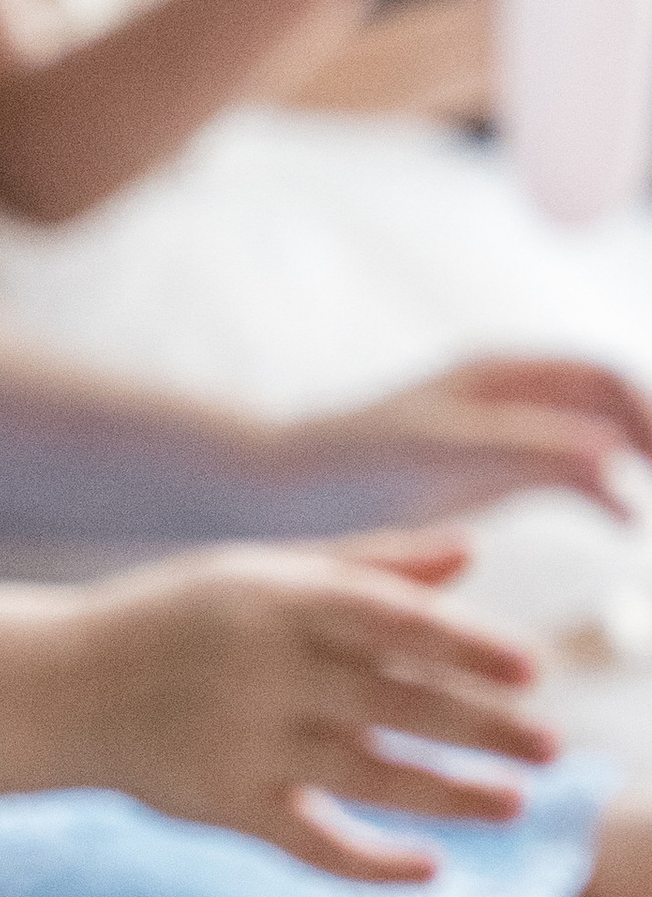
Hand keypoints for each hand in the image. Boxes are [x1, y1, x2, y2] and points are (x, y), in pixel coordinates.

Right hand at [67, 534, 553, 881]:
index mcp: (277, 600)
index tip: (530, 669)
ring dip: (447, 794)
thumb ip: (367, 565)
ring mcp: (242, 740)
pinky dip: (369, 861)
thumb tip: (472, 555)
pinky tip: (427, 867)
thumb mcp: (258, 576)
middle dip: (480, 726)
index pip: (391, 621)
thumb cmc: (172, 620)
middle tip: (550, 747)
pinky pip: (309, 843)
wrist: (55, 685)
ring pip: (366, 773)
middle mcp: (263, 668)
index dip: (466, 645)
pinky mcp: (221, 803)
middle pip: (394, 701)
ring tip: (513, 804)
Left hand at [272, 355, 651, 525]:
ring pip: (597, 437)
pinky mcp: (487, 474)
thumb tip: (612, 459)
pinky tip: (626, 523)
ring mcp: (502, 432)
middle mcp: (509, 393)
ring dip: (640, 461)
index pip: (606, 381)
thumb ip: (525, 452)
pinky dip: (604, 491)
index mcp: (502, 374)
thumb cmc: (351, 464)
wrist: (280, 491)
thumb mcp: (442, 457)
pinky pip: (567, 474)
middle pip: (614, 401)